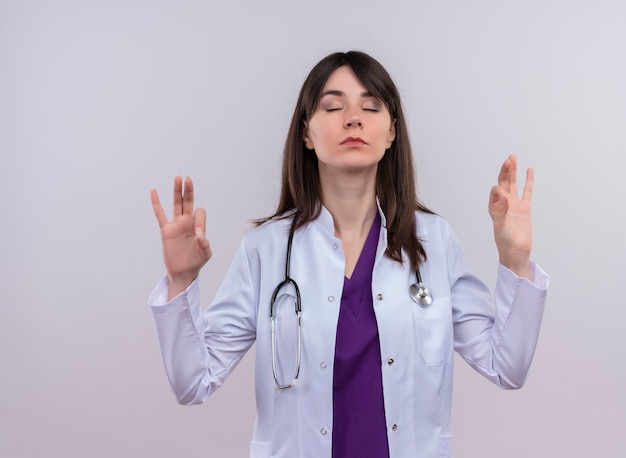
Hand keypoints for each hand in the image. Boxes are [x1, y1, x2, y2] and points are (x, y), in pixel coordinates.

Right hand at [151, 176, 211, 298]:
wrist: (183, 272)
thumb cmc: (196, 262)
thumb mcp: (205, 255)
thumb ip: (205, 245)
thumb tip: (201, 236)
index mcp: (198, 226)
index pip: (199, 213)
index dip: (200, 221)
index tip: (198, 236)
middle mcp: (187, 222)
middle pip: (188, 201)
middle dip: (188, 191)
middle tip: (187, 179)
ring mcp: (176, 225)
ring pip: (176, 204)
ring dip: (177, 192)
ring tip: (178, 178)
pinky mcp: (166, 230)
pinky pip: (160, 215)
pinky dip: (156, 204)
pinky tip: (154, 192)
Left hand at [488, 155, 532, 278]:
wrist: (516, 251)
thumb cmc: (504, 241)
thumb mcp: (500, 226)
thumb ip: (502, 210)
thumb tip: (504, 195)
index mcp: (494, 207)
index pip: (495, 192)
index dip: (498, 189)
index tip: (502, 193)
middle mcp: (503, 204)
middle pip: (504, 183)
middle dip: (505, 171)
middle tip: (509, 159)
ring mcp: (515, 205)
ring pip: (514, 184)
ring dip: (513, 172)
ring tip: (513, 158)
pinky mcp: (525, 208)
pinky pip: (527, 192)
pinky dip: (528, 181)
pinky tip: (529, 170)